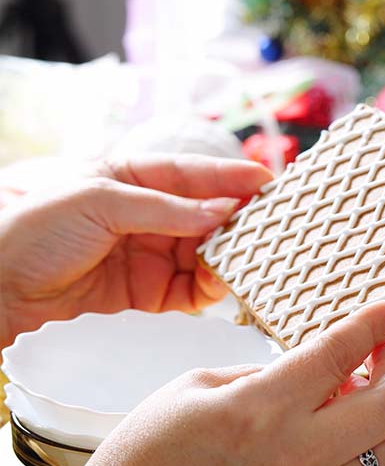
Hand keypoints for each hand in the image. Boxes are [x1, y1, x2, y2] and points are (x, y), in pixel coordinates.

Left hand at [0, 155, 271, 346]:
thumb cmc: (34, 229)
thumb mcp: (99, 202)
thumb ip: (164, 209)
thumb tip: (221, 212)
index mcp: (131, 177)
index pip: (192, 173)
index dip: (232, 176)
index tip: (269, 181)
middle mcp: (146, 214)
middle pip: (207, 216)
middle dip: (239, 223)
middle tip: (270, 230)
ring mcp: (149, 253)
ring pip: (205, 254)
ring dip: (228, 259)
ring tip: (247, 264)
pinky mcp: (147, 292)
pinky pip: (190, 290)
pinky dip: (209, 290)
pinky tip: (220, 288)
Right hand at [44, 301, 384, 465]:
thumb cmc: (144, 464)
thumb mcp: (191, 389)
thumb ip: (259, 372)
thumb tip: (311, 368)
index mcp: (262, 407)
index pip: (339, 353)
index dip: (373, 325)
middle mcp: (298, 452)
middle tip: (382, 357)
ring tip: (366, 405)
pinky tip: (358, 453)